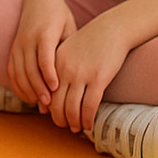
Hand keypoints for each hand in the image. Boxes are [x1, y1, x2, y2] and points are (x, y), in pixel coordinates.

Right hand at [8, 1, 75, 108]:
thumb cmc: (59, 15)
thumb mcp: (69, 28)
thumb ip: (69, 49)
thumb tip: (74, 75)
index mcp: (44, 33)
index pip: (44, 58)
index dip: (49, 75)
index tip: (56, 89)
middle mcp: (28, 39)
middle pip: (30, 68)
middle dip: (38, 88)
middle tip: (49, 104)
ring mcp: (18, 44)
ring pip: (18, 71)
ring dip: (28, 89)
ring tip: (39, 103)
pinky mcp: (13, 48)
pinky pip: (11, 70)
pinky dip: (17, 84)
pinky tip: (27, 96)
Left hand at [48, 19, 132, 133]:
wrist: (111, 29)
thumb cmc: (90, 42)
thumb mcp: (67, 52)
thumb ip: (58, 69)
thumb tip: (53, 93)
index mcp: (54, 63)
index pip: (46, 92)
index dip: (49, 108)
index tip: (55, 115)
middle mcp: (64, 70)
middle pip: (56, 104)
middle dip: (59, 119)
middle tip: (65, 126)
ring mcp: (81, 75)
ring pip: (73, 108)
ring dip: (74, 122)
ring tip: (77, 128)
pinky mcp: (98, 79)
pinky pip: (90, 106)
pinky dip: (88, 119)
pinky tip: (89, 125)